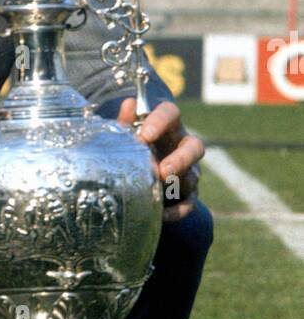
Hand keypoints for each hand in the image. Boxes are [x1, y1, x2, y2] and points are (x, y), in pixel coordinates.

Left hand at [116, 97, 202, 223]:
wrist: (134, 176)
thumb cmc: (130, 149)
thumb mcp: (124, 135)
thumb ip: (125, 123)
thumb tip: (129, 103)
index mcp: (166, 127)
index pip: (171, 113)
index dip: (161, 121)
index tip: (145, 135)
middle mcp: (181, 147)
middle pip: (194, 147)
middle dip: (181, 158)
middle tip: (164, 170)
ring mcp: (187, 172)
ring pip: (193, 176)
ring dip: (178, 183)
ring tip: (160, 189)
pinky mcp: (186, 195)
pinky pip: (189, 204)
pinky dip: (178, 211)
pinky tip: (162, 215)